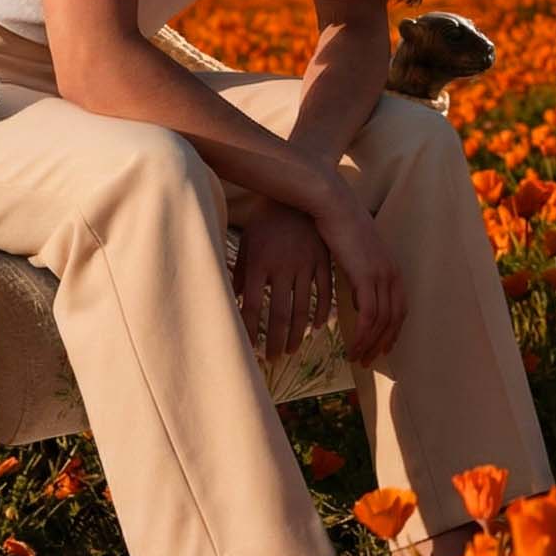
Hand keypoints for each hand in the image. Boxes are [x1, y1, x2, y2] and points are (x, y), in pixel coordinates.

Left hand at [231, 200, 335, 361]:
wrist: (293, 196)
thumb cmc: (264, 223)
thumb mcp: (248, 245)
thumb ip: (240, 275)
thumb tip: (230, 303)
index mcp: (260, 263)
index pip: (253, 306)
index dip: (251, 330)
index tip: (249, 349)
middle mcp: (283, 267)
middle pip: (280, 314)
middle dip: (276, 341)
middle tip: (273, 360)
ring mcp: (305, 264)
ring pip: (303, 308)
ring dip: (297, 334)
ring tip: (291, 350)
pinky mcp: (323, 261)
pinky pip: (325, 293)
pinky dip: (321, 313)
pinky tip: (316, 328)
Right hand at [312, 180, 407, 365]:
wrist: (333, 204)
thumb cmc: (337, 225)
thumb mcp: (354, 254)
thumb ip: (361, 274)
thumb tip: (359, 294)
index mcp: (391, 267)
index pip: (399, 308)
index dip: (393, 331)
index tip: (382, 348)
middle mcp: (392, 273)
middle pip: (395, 319)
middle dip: (383, 343)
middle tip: (370, 361)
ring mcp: (382, 275)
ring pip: (382, 322)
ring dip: (370, 344)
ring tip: (357, 359)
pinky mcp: (366, 277)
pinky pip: (368, 316)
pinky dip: (361, 336)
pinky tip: (351, 346)